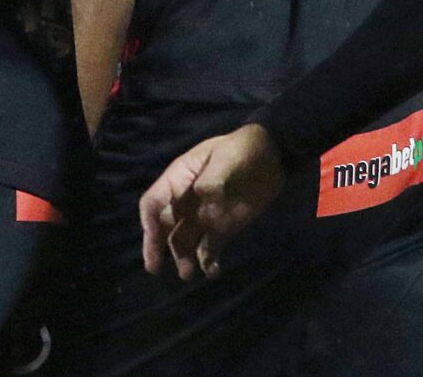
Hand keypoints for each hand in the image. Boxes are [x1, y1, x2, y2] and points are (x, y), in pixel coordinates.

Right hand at [139, 123, 285, 279]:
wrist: (272, 156)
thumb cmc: (243, 150)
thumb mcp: (227, 157)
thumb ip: (213, 180)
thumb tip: (204, 200)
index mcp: (180, 179)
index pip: (154, 202)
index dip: (150, 220)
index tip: (153, 237)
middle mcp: (186, 201)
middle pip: (165, 227)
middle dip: (157, 246)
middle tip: (155, 268)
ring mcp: (204, 217)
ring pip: (185, 241)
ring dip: (183, 257)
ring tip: (189, 273)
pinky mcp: (222, 229)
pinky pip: (209, 249)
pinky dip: (208, 261)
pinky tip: (213, 271)